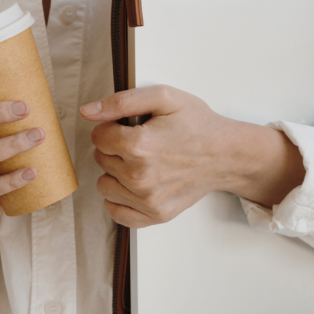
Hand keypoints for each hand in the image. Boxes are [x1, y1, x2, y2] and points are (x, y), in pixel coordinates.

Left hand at [80, 85, 306, 225]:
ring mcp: (147, 200)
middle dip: (115, 149)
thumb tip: (88, 111)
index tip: (131, 127)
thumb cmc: (197, 125)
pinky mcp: (155, 215)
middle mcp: (140, 177)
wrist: (226, 155)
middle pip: (101, 160)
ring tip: (139, 164)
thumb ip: (121, 101)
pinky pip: (117, 213)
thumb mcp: (164, 98)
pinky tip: (134, 187)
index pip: (98, 137)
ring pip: (104, 186)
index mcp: (139, 146)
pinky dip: (120, 201)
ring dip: (115, 174)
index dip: (112, 127)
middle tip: (142, 144)